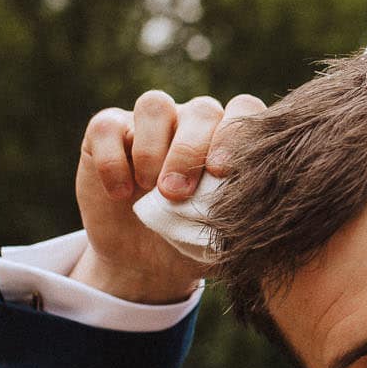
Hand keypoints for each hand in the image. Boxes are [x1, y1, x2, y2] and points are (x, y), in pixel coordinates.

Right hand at [72, 90, 266, 302]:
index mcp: (230, 139)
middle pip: (202, 109)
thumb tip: (259, 214)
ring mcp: (150, 124)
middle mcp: (194, 122)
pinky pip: (107, 126)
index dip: (236, 135)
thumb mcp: (222, 239)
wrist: (147, 263)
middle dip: (190, 151)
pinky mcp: (109, 132)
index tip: (222, 174)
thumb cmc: (195, 243)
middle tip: (177, 193)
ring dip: (152, 147)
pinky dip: (112, 159)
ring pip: (154, 104)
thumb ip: (241, 217)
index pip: (245, 111)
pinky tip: (120, 193)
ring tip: (150, 190)